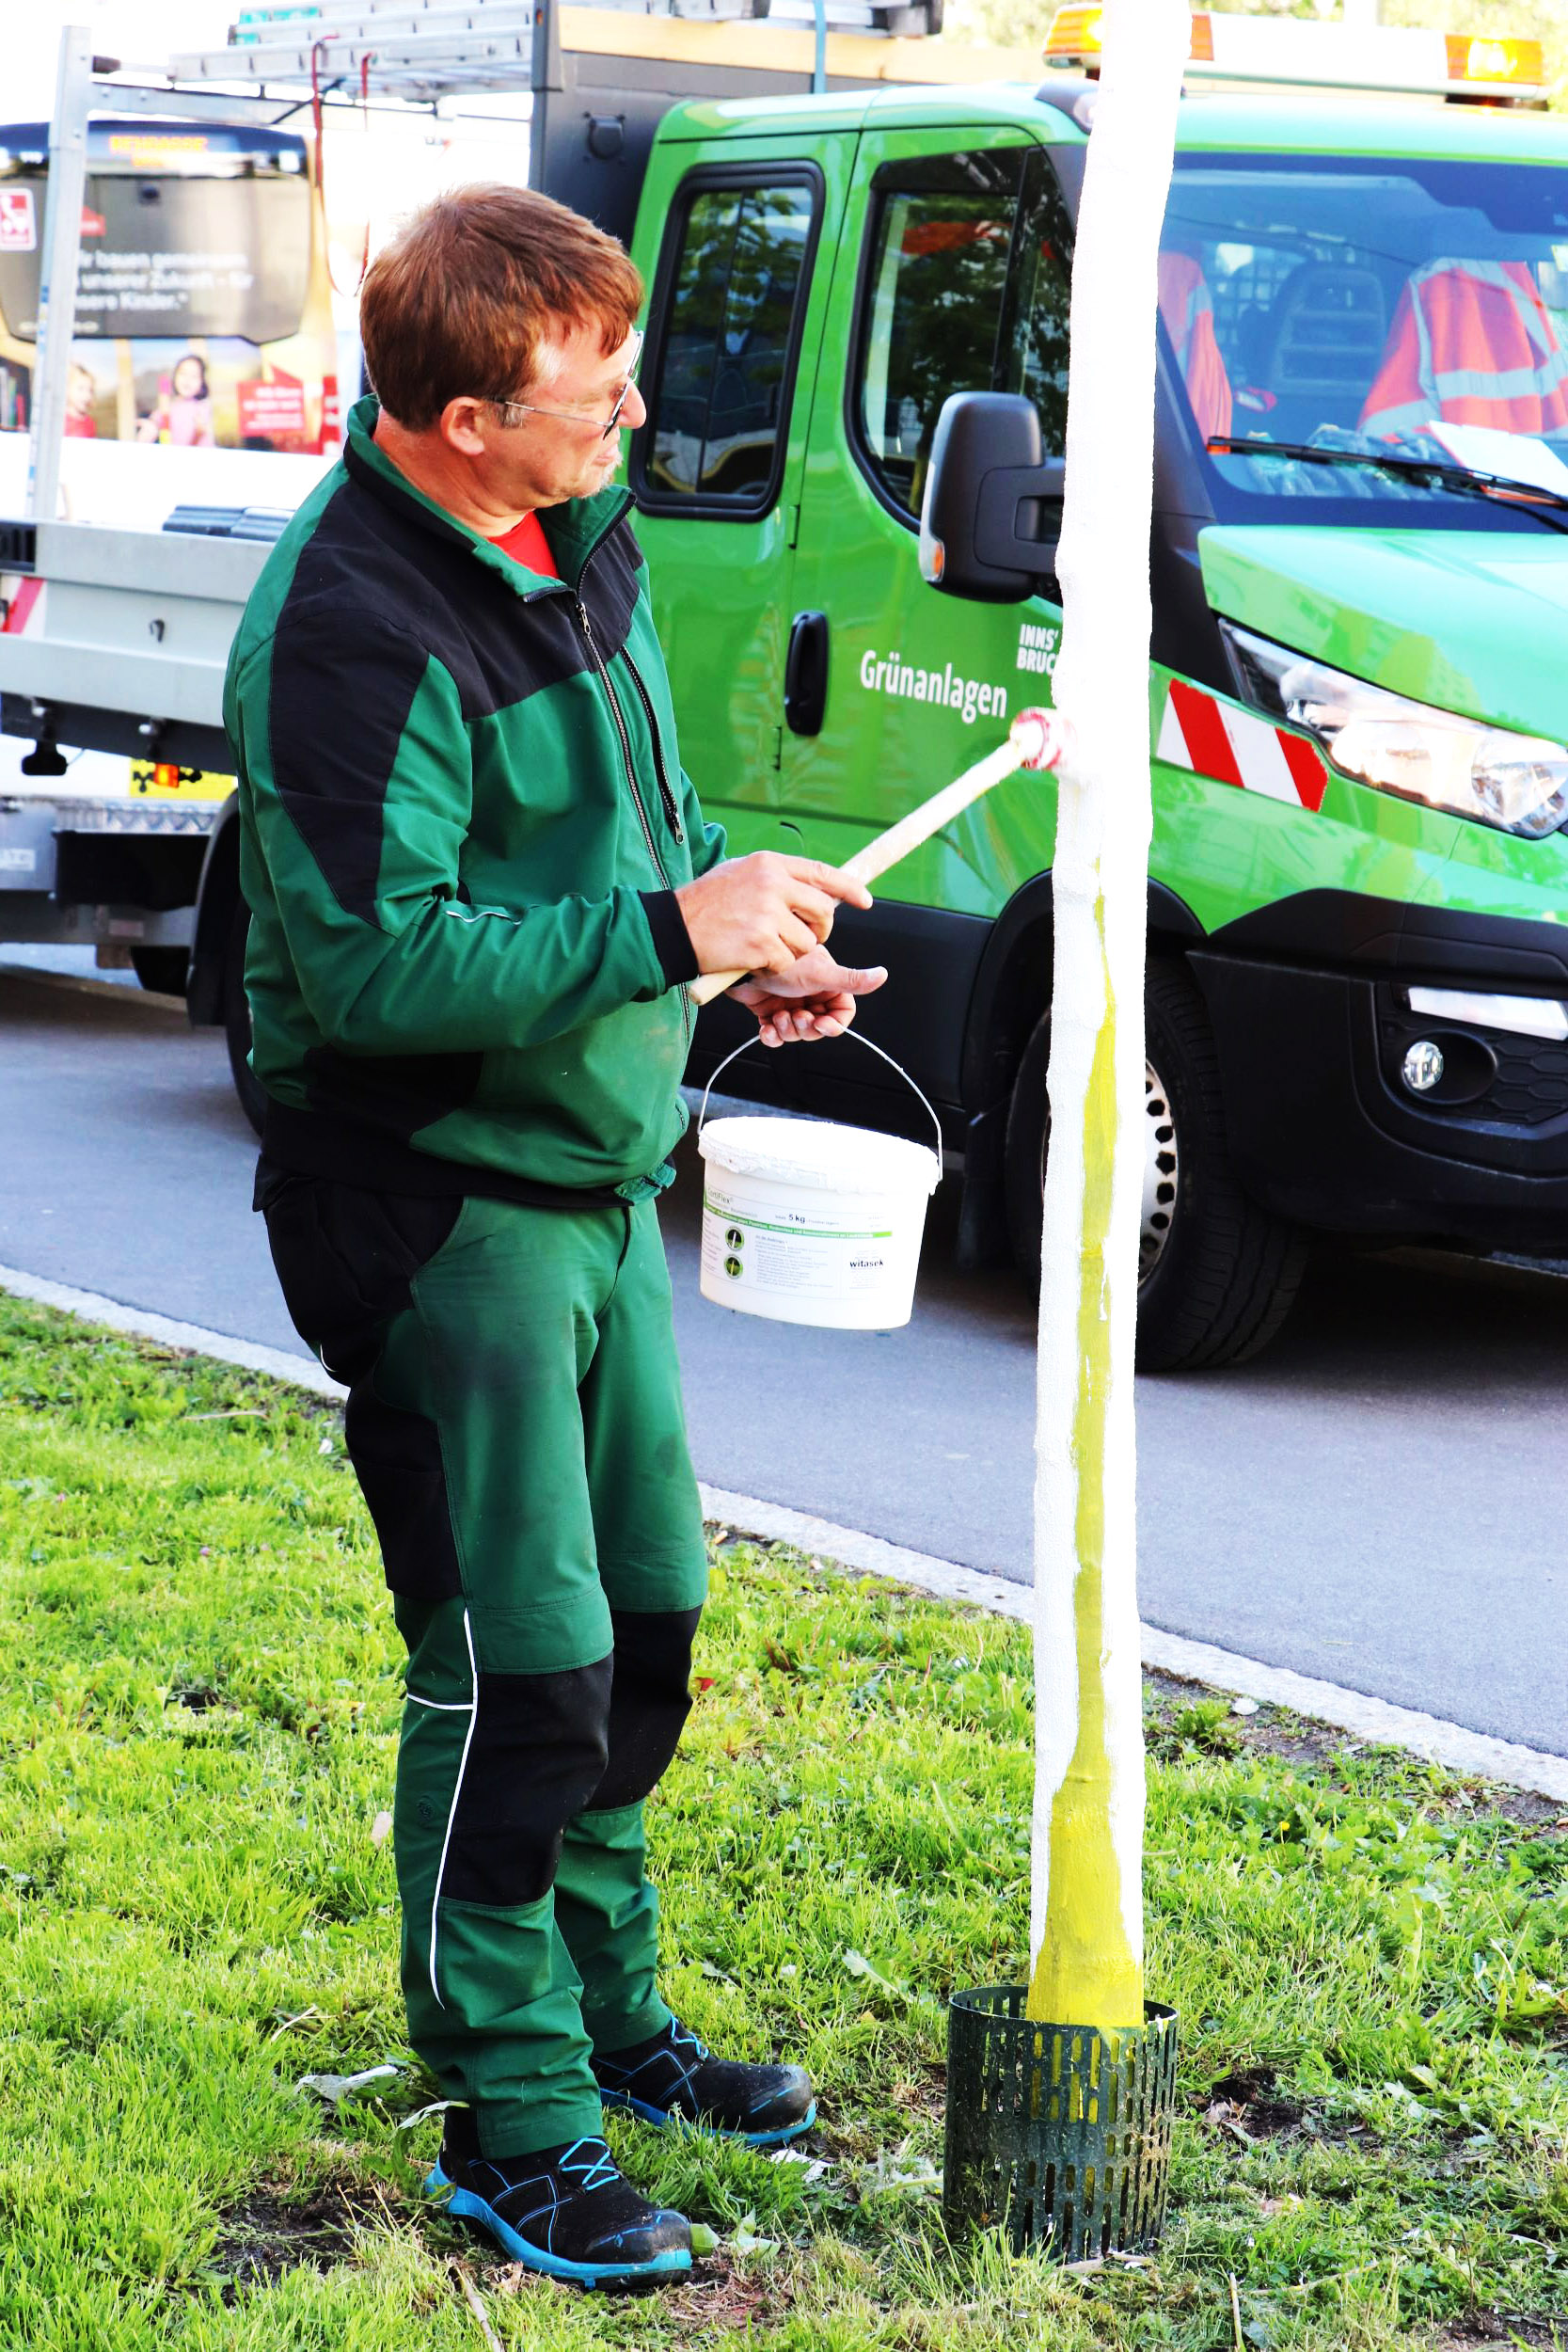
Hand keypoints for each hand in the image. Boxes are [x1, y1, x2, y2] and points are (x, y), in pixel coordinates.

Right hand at [675, 852, 870, 977]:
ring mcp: (767, 914)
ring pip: (806, 943)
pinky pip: (785, 962)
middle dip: (820, 931)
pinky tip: (750, 958)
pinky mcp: (761, 943)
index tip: (864, 901)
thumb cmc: (704, 903)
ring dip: (789, 952)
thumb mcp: (739, 873)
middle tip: (803, 938)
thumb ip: (774, 878)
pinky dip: (771, 967)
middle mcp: (772, 884)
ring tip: (761, 946)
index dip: (848, 889)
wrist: (673, 928)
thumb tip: (810, 887)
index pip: (822, 874)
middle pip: (822, 913)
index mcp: (769, 864)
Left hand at [729, 945, 887, 1046]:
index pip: (842, 1012)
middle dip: (807, 1029)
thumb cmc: (778, 962)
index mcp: (826, 983)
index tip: (824, 1025)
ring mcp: (789, 1002)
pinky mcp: (769, 1010)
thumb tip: (882, 975)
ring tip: (780, 1018)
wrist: (740, 966)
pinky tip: (767, 1028)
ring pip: (797, 1032)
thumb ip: (852, 980)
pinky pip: (777, 1033)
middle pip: (819, 1026)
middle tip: (798, 1018)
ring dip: (789, 1031)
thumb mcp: (821, 973)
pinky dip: (772, 1035)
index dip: (835, 1024)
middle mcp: (809, 993)